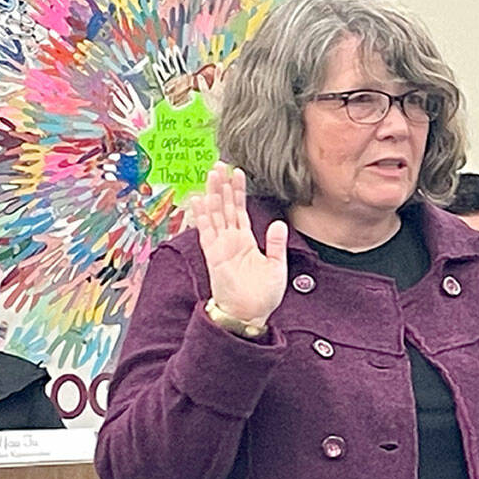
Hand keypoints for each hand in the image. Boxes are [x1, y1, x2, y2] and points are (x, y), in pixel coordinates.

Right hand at [188, 163, 287, 324]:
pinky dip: (203, 215)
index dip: (239, 191)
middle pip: (225, 206)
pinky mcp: (214, 255)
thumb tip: (279, 223)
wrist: (249, 314)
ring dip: (213, 194)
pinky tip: (199, 199)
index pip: (240, 209)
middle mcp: (231, 240)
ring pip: (215, 214)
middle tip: (220, 164)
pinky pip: (206, 231)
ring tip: (212, 174)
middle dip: (222, 185)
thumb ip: (275, 244)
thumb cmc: (262, 294)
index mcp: (245, 241)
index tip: (237, 172)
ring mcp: (220, 246)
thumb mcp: (276, 266)